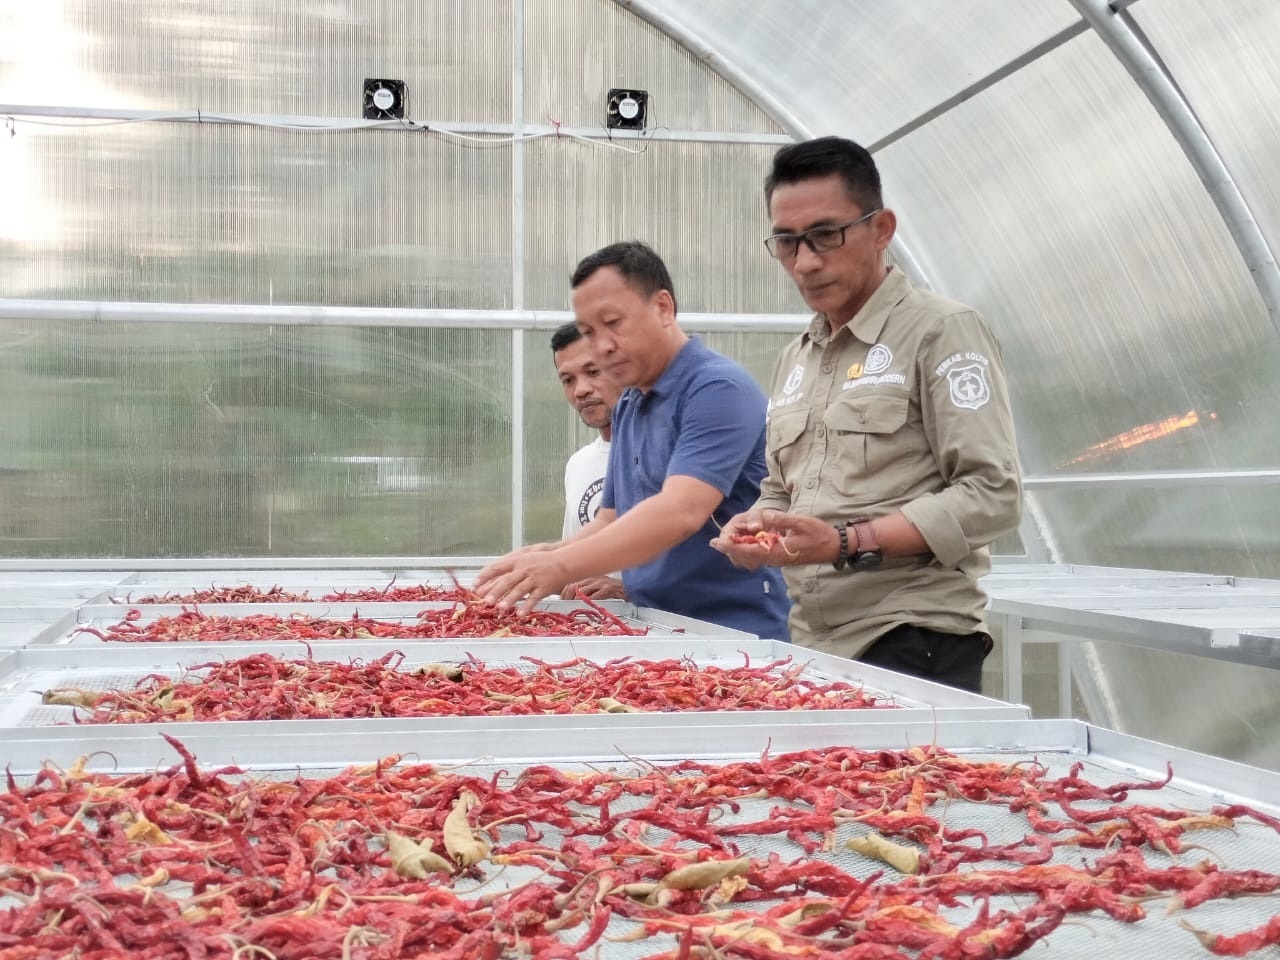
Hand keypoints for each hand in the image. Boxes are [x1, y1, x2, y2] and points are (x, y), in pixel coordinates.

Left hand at [474, 550, 572, 614]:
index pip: (497, 567)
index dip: (485, 576)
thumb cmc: (542, 561)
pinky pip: (534, 598)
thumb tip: (492, 577)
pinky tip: (520, 614)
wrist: (564, 561)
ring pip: (520, 590)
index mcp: (517, 561)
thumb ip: (509, 567)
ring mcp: (534, 578)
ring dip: (510, 599)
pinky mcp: (544, 587)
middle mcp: (524, 569)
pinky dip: (527, 606)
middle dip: (496, 591)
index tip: (475, 585)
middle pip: (507, 580)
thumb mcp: (524, 559)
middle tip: (486, 600)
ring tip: (501, 608)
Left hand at [561, 576, 627, 600]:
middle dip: (567, 596)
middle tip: (565, 605)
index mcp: (589, 578)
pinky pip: (596, 595)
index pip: (571, 582)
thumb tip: (573, 598)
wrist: (629, 588)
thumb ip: (586, 591)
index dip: (564, 591)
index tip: (561, 599)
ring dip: (576, 600)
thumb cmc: (612, 590)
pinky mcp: (608, 589)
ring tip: (573, 606)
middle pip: (574, 585)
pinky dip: (589, 601)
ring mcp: (600, 583)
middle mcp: (593, 578)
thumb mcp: (597, 588)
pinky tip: (586, 606)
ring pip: (582, 590)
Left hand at [711, 509, 837, 567]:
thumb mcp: (800, 522)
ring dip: (737, 551)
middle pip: (747, 557)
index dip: (732, 546)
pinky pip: (759, 556)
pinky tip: (742, 544)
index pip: (750, 551)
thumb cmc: (819, 534)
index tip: (719, 542)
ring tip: (723, 544)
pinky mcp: (780, 557)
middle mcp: (775, 558)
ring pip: (752, 558)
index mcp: (778, 551)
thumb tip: (762, 516)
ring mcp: (777, 559)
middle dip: (730, 550)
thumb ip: (780, 520)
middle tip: (714, 543)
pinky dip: (747, 551)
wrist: (833, 547)